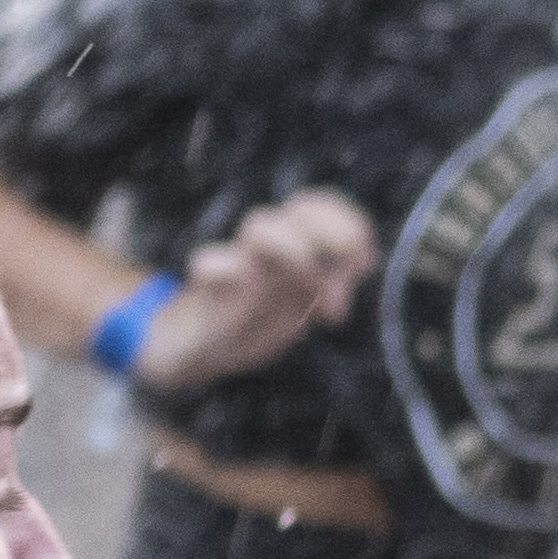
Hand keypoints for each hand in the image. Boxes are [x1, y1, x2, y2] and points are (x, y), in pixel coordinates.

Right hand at [133, 187, 375, 390]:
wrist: (189, 349)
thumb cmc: (248, 320)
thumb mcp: (298, 305)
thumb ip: (332, 283)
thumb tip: (368, 260)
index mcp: (288, 250)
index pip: (318, 209)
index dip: (346, 223)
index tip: (364, 262)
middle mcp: (264, 251)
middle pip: (299, 211)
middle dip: (333, 236)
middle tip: (345, 282)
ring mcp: (233, 266)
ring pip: (261, 227)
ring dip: (297, 252)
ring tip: (311, 296)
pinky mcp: (202, 290)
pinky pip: (206, 264)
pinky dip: (227, 272)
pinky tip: (244, 292)